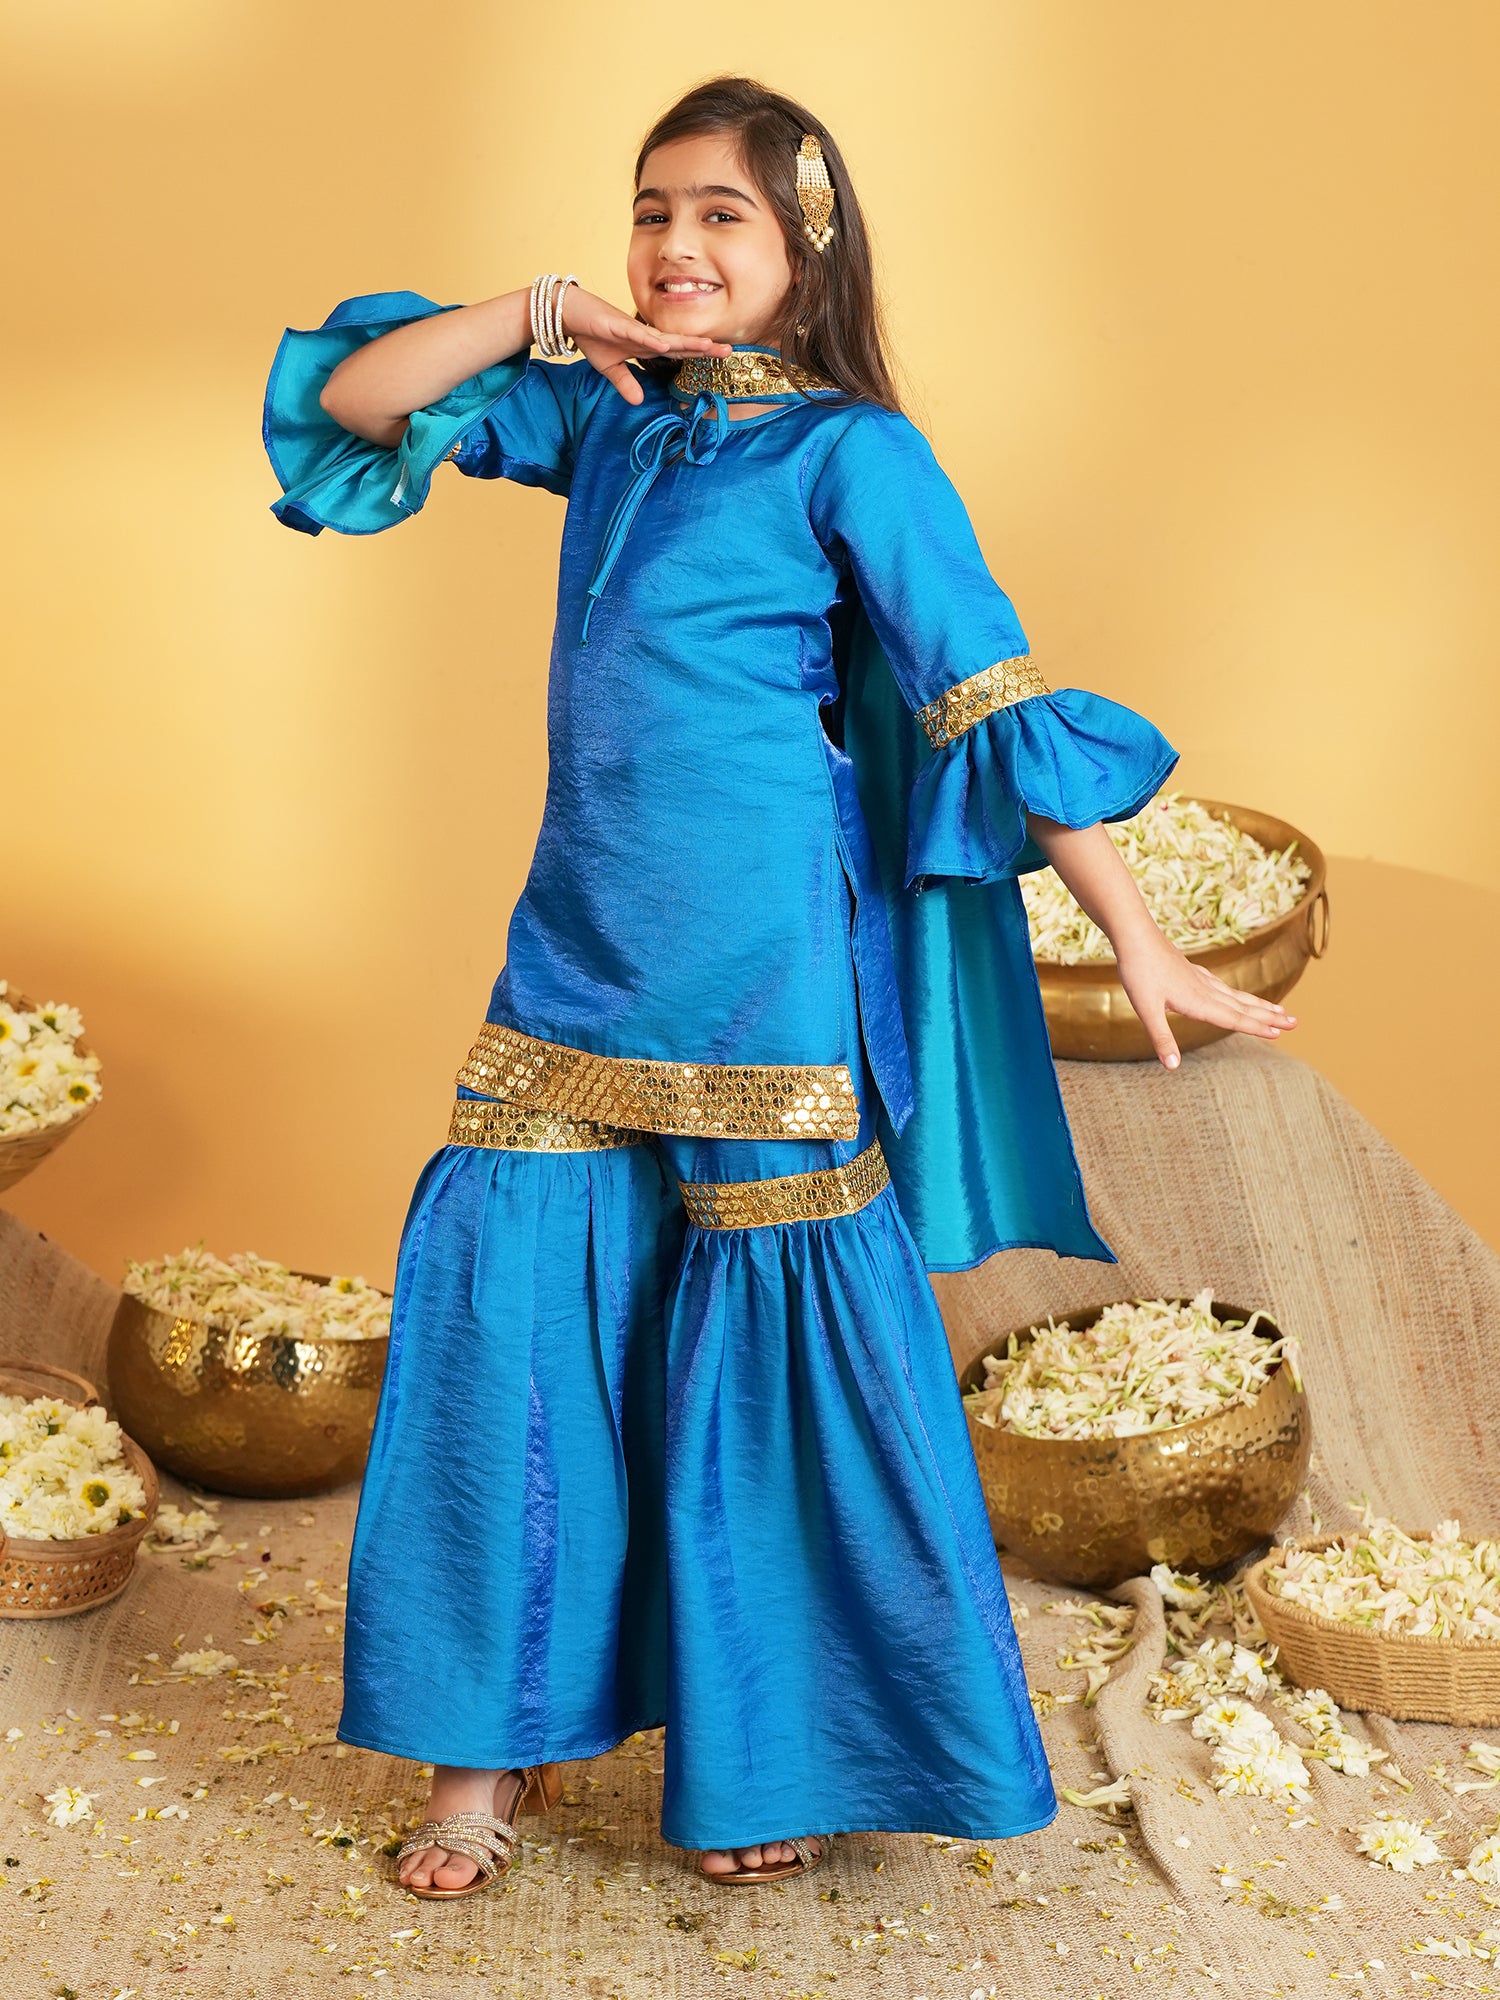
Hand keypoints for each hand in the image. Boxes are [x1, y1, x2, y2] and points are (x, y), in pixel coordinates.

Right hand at [557, 288, 730, 404]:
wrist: (569, 314)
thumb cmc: (591, 335)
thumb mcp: (610, 368)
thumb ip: (625, 383)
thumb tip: (637, 401)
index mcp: (646, 346)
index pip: (678, 351)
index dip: (699, 354)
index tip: (720, 358)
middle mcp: (645, 336)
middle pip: (680, 342)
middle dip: (704, 346)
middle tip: (729, 350)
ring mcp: (633, 330)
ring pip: (665, 337)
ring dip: (686, 341)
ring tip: (708, 346)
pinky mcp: (617, 326)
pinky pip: (637, 334)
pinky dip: (651, 339)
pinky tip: (666, 344)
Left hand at [1113, 926, 1295, 1070]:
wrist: (1134, 936)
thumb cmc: (1138, 972)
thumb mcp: (1145, 1010)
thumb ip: (1161, 1038)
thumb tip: (1172, 1067)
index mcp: (1198, 1001)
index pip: (1234, 1018)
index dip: (1256, 1027)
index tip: (1280, 1033)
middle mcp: (1205, 990)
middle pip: (1243, 1007)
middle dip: (1269, 1016)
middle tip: (1295, 1023)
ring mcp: (1200, 979)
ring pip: (1236, 995)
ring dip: (1258, 1005)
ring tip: (1278, 1009)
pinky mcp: (1192, 972)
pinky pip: (1222, 987)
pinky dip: (1236, 994)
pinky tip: (1234, 994)